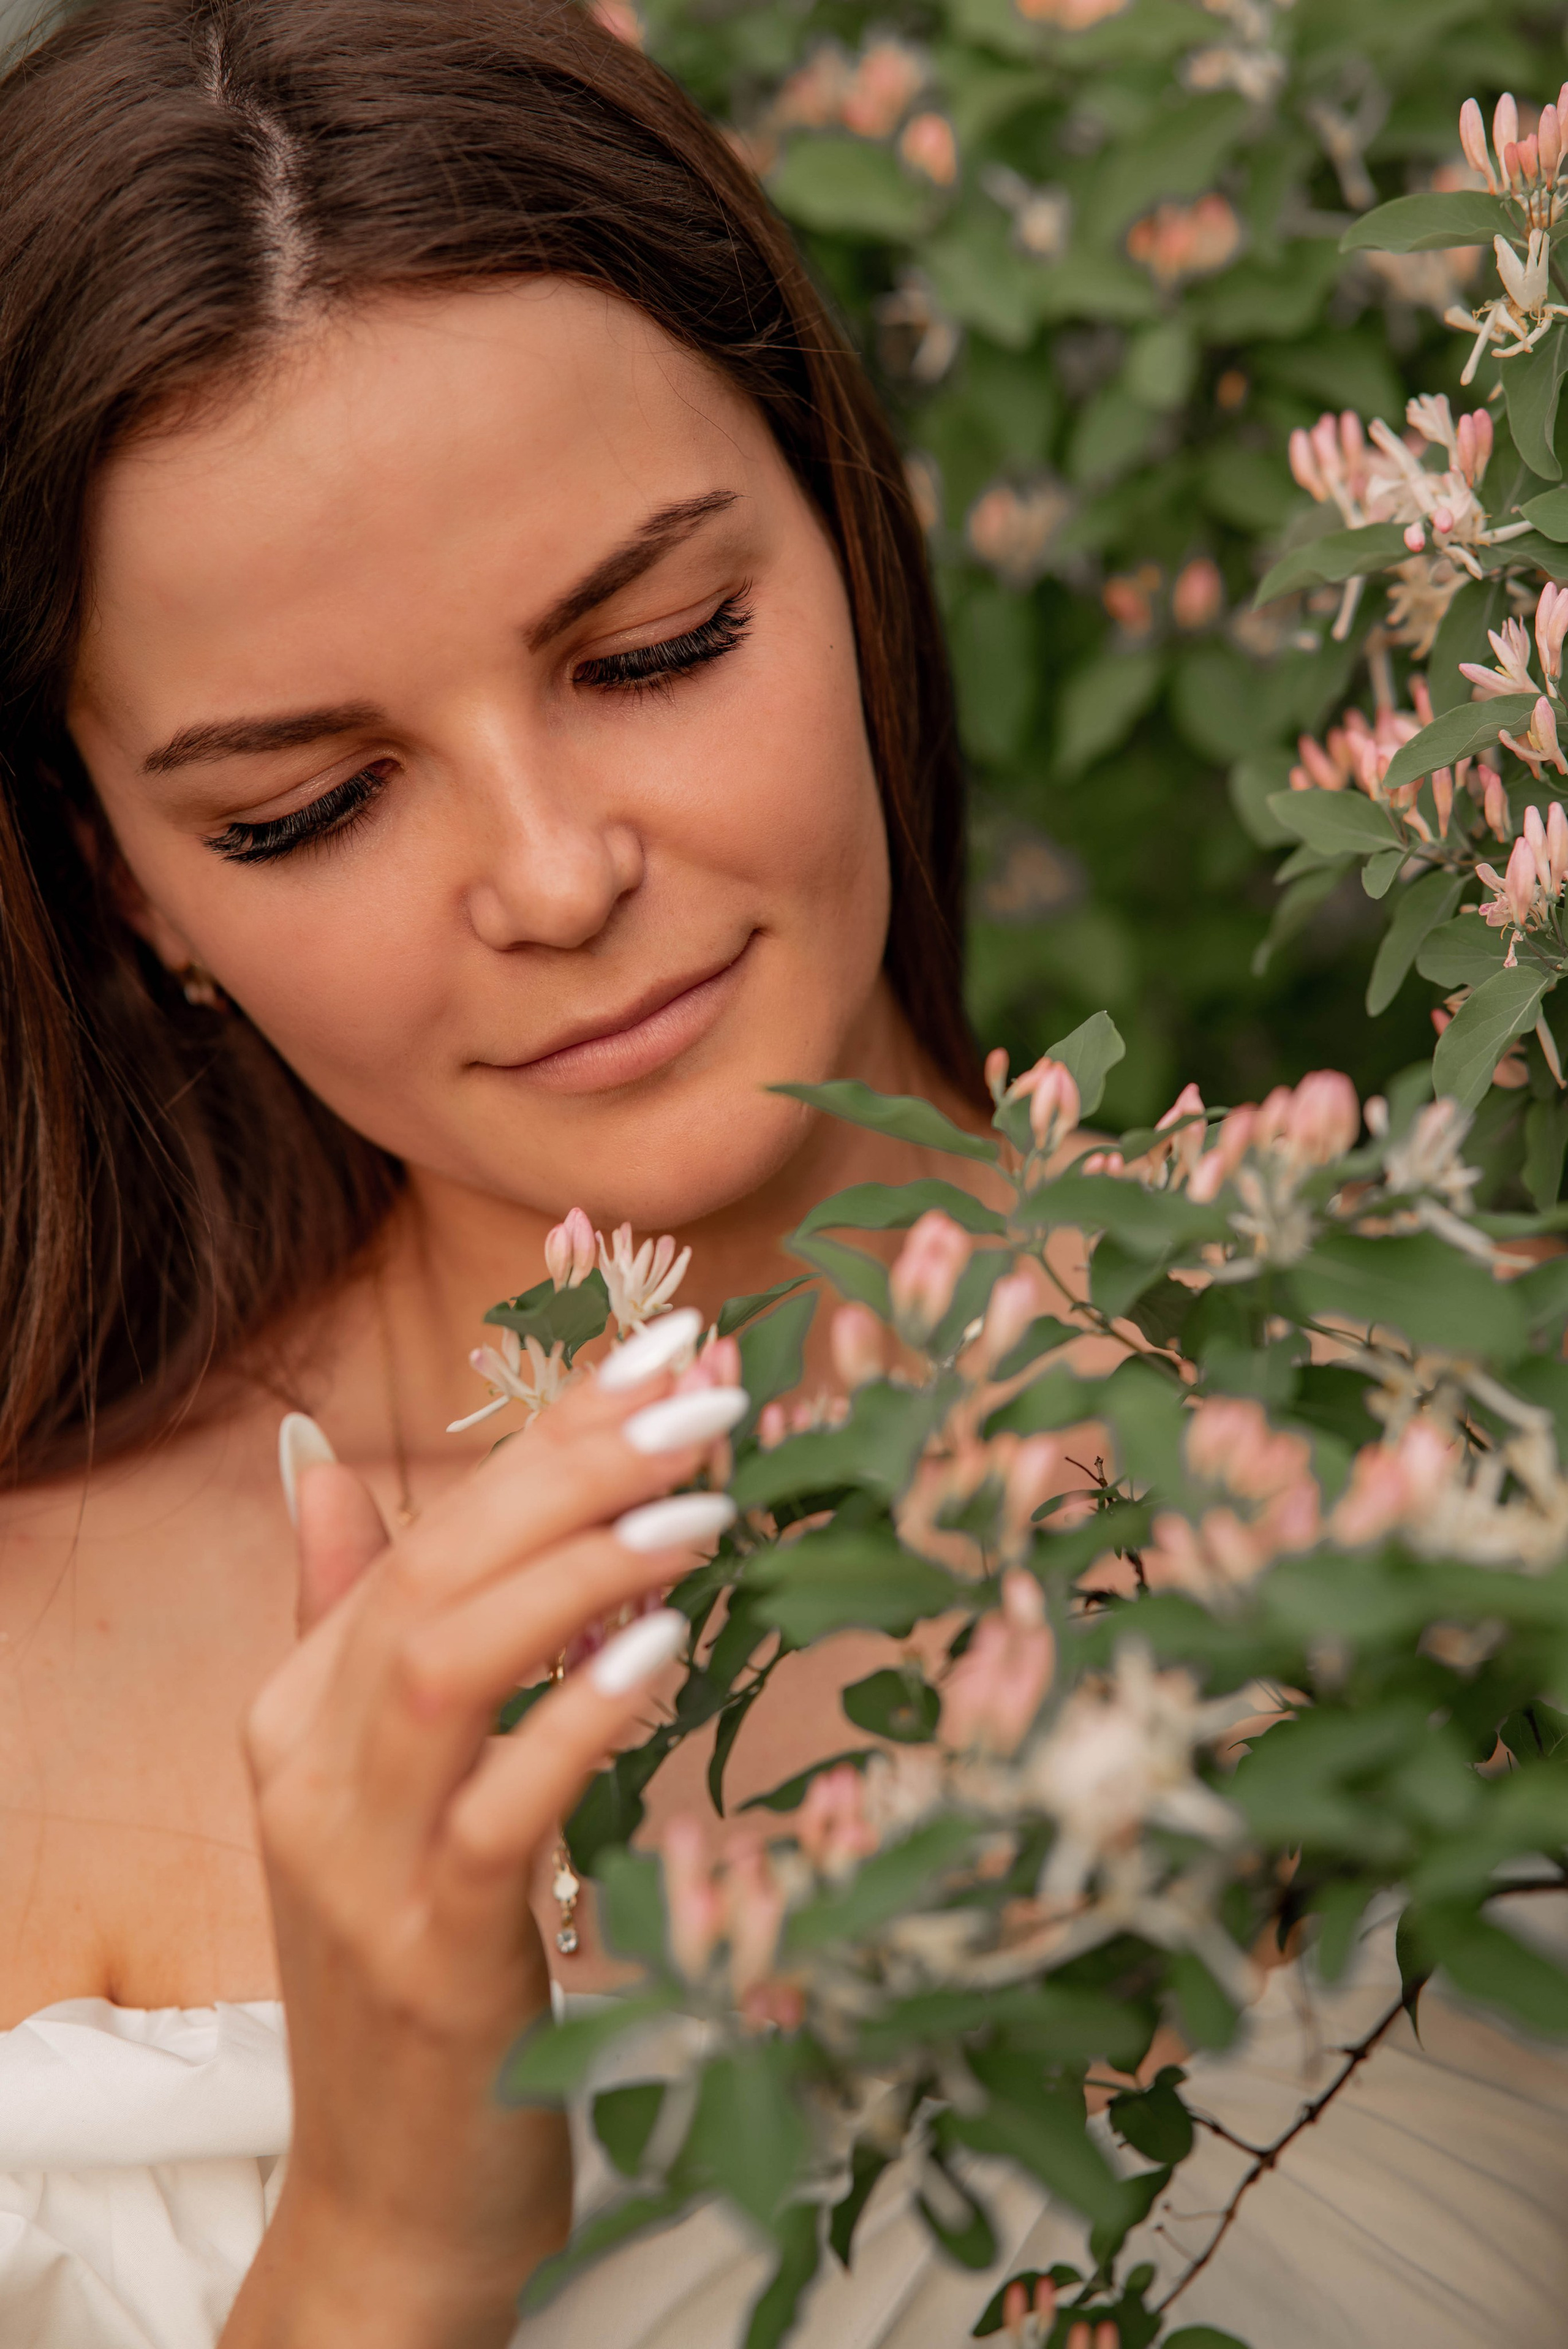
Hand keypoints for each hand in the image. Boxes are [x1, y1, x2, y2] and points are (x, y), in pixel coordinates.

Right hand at [223, 1326, 744, 2348]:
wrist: (392, 2197)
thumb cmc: (415, 1961)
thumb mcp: (374, 1783)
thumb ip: (352, 1620)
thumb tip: (317, 1464)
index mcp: (297, 1709)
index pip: (425, 1528)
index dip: (545, 1429)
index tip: (663, 1347)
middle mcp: (309, 1769)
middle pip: (435, 1569)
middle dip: (570, 1463)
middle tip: (704, 1392)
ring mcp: (359, 1867)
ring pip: (449, 1662)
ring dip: (579, 1564)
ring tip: (702, 1499)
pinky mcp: (431, 1957)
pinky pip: (500, 1810)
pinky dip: (578, 1713)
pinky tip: (662, 1646)